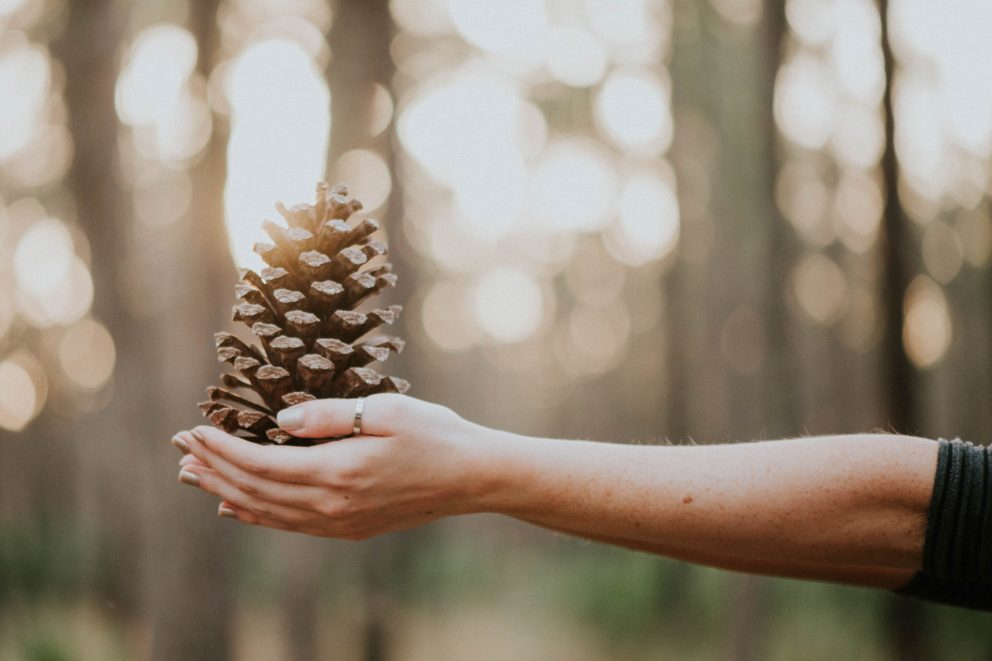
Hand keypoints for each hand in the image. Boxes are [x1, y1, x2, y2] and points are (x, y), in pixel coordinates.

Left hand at [171, 394, 490, 538]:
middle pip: (254, 490)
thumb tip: (279, 420)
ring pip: (266, 511)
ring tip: (194, 477)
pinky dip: (256, 514)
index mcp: (337, 471)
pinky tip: (237, 507)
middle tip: (179, 450)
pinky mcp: (349, 527)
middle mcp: (331, 505)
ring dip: (226, 492)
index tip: (192, 431)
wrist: (472, 476)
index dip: (220, 449)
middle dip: (212, 469)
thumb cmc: (435, 434)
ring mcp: (339, 522)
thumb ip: (329, 416)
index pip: (260, 463)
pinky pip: (289, 525)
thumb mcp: (386, 410)